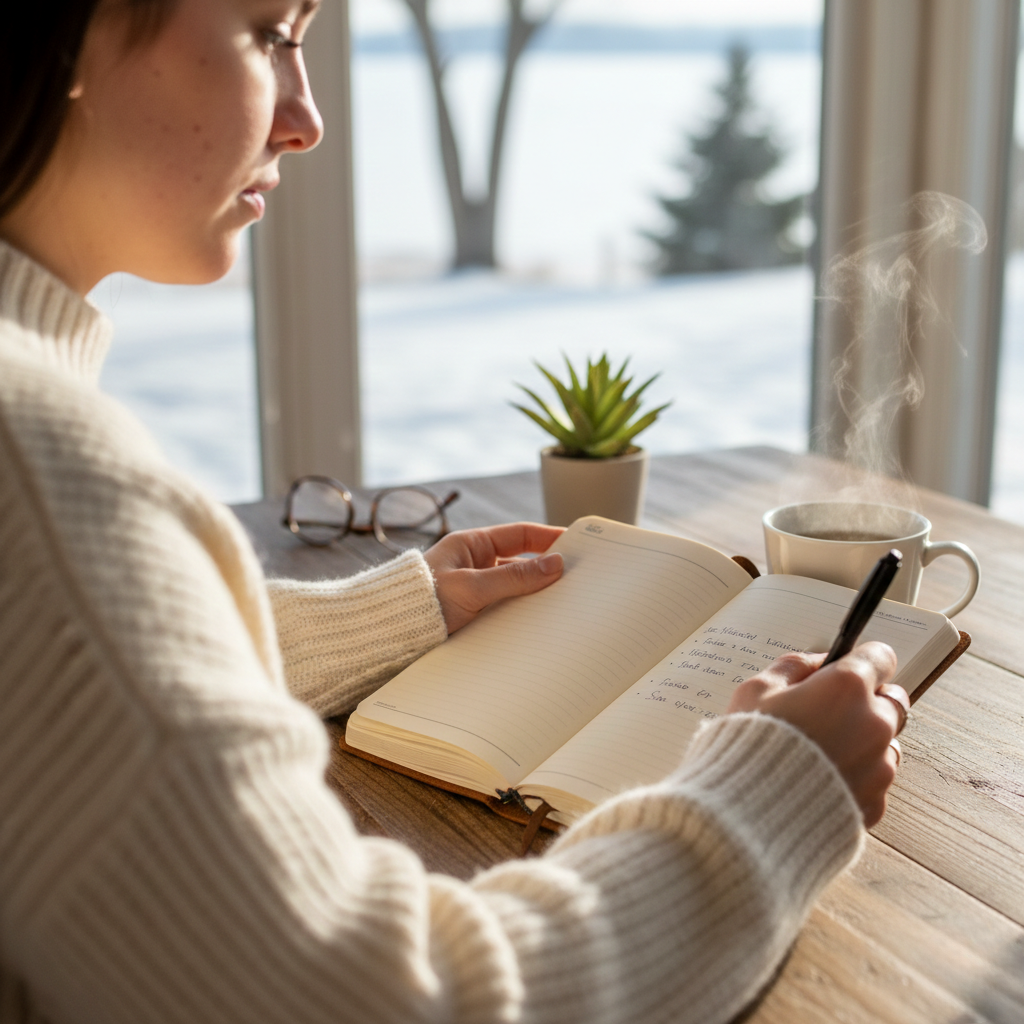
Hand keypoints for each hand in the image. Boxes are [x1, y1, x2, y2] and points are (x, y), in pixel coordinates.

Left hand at [424, 523, 564, 633]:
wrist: (388, 635)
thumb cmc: (420, 603)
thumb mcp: (472, 587)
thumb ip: (514, 577)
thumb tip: (554, 564)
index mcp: (469, 545)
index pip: (520, 535)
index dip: (548, 537)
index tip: (575, 543)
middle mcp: (473, 564)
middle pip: (521, 562)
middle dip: (547, 570)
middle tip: (576, 578)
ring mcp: (474, 589)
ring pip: (515, 588)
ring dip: (534, 595)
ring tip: (561, 604)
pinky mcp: (474, 613)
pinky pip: (505, 608)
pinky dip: (521, 613)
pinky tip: (537, 623)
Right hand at [727, 642, 903, 826]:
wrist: (748, 814)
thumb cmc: (747, 747)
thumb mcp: (756, 690)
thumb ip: (793, 666)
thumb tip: (819, 662)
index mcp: (846, 688)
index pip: (881, 657)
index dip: (862, 660)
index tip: (848, 668)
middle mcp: (873, 723)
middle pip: (892, 700)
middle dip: (867, 701)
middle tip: (830, 712)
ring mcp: (879, 766)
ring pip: (886, 743)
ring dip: (865, 741)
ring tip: (823, 752)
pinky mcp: (876, 802)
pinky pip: (875, 781)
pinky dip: (856, 777)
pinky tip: (821, 780)